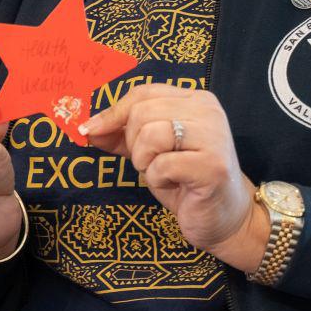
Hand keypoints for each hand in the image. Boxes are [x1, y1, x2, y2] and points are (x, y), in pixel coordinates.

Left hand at [76, 84, 268, 271]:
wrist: (223, 217)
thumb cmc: (185, 181)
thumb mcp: (150, 151)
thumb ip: (121, 135)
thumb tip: (87, 128)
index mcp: (195, 99)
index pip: (143, 92)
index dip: (113, 112)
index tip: (91, 131)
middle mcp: (208, 111)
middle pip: (142, 112)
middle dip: (133, 143)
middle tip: (150, 163)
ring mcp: (213, 136)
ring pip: (150, 135)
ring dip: (145, 162)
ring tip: (164, 173)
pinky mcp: (213, 166)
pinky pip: (162, 164)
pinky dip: (158, 179)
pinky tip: (176, 185)